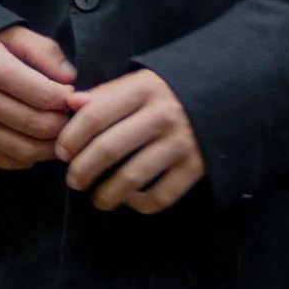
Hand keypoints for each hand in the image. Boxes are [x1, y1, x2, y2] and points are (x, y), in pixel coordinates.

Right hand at [0, 24, 77, 169]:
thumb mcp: (11, 34)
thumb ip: (45, 51)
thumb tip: (71, 80)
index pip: (48, 97)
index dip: (69, 99)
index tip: (71, 94)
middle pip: (41, 126)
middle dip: (64, 124)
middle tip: (67, 115)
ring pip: (27, 150)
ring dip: (51, 146)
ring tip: (57, 132)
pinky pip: (7, 162)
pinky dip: (28, 157)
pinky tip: (33, 141)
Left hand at [58, 68, 206, 214]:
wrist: (226, 95)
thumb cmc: (170, 93)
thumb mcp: (140, 83)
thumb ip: (105, 94)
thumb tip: (70, 103)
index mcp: (143, 89)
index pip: (94, 117)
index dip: (70, 139)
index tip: (61, 152)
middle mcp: (161, 115)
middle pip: (107, 149)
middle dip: (81, 171)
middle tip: (73, 181)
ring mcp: (181, 143)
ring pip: (131, 178)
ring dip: (105, 195)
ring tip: (96, 199)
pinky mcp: (196, 168)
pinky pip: (160, 196)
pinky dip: (139, 205)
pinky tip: (129, 200)